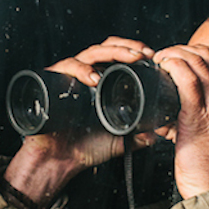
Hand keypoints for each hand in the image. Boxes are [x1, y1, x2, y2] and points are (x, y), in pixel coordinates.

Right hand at [4, 37, 155, 208]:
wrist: (58, 161)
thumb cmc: (82, 147)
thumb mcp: (118, 140)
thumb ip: (137, 136)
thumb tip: (157, 133)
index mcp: (98, 83)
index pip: (116, 55)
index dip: (132, 51)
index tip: (150, 56)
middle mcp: (83, 76)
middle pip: (105, 49)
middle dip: (126, 47)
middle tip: (142, 54)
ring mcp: (68, 77)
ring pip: (90, 53)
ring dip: (110, 53)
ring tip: (128, 59)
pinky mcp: (51, 82)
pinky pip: (66, 67)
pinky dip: (80, 69)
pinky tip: (94, 77)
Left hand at [152, 43, 208, 198]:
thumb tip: (194, 98)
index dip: (198, 51)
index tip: (181, 57)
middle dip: (184, 49)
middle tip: (165, 56)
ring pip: (198, 61)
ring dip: (174, 54)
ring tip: (160, 60)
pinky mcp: (201, 115)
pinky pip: (186, 78)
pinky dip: (172, 66)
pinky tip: (161, 67)